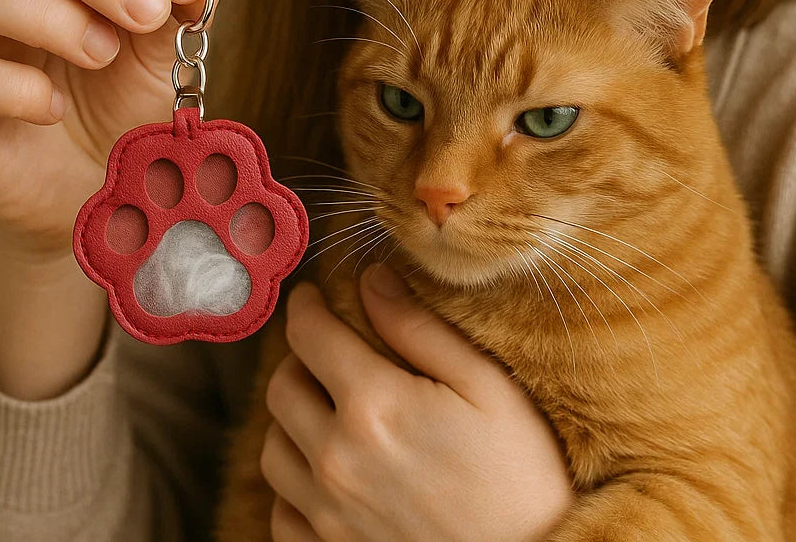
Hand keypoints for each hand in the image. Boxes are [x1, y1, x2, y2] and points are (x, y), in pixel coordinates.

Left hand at [261, 263, 573, 541]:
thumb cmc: (523, 476)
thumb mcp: (487, 386)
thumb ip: (420, 329)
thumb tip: (371, 279)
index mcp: (374, 405)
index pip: (308, 335)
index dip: (305, 305)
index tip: (313, 296)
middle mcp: (337, 460)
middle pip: (281, 387)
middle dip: (297, 357)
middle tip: (326, 350)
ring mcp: (328, 515)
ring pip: (272, 448)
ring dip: (291, 418)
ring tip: (326, 408)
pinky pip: (281, 511)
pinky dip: (293, 483)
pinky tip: (327, 471)